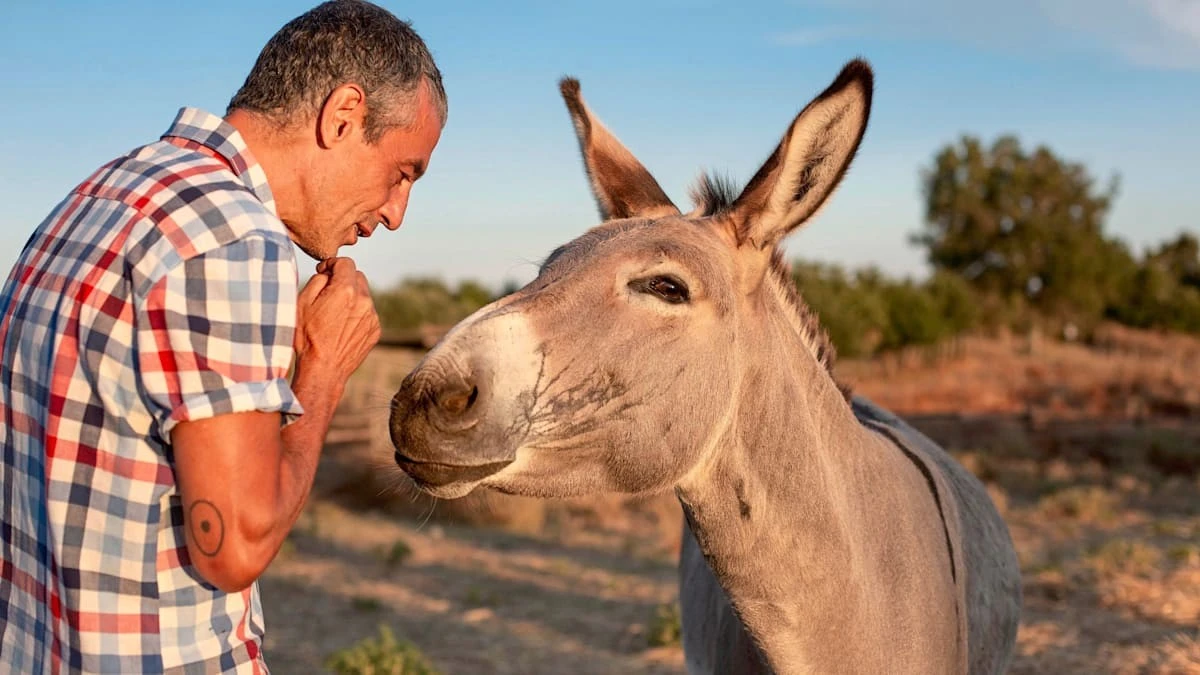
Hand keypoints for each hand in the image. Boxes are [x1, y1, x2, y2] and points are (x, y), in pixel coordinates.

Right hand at [293, 257, 380, 383]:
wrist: (323, 369)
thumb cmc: (307, 337)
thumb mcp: (302, 302)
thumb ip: (318, 280)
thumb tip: (328, 272)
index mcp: (345, 290)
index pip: (346, 263)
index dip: (332, 264)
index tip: (324, 272)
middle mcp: (364, 300)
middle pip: (357, 277)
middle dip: (344, 279)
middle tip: (328, 292)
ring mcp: (372, 316)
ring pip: (364, 295)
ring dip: (352, 297)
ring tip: (334, 314)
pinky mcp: (375, 329)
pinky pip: (367, 312)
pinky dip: (357, 313)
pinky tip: (342, 327)